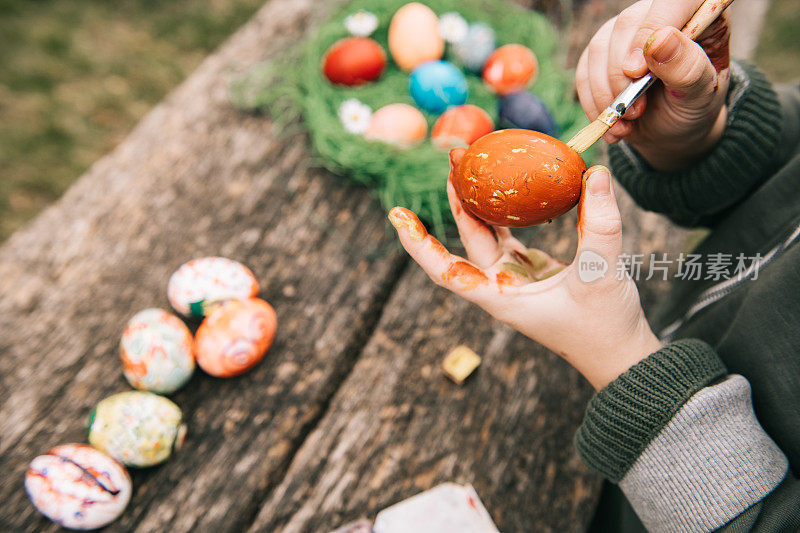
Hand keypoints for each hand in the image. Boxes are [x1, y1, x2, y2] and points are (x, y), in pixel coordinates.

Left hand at [388, 150, 660, 390]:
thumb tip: (594, 172)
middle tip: (453, 157)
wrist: (619, 354)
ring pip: (485, 234)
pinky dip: (504, 211)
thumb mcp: (603, 274)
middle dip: (456, 198)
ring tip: (469, 163)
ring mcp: (512, 277)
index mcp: (500, 297)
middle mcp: (499, 286)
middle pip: (465, 239)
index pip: (445, 271)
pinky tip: (504, 185)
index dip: (419, 243)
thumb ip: (600, 224)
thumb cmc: (604, 327)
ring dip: (476, 201)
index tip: (395, 215)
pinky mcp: (529, 270)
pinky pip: (508, 234)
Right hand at [575, 0, 730, 170]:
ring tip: (626, 121)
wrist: (671, 129)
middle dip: (624, 74)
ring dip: (606, 93)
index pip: (670, 3)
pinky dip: (593, 102)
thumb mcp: (701, 93)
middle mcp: (657, 13)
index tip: (637, 73)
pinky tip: (611, 121)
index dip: (651, 30)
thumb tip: (658, 40)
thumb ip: (687, 67)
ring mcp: (626, 31)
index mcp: (695, 13)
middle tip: (637, 110)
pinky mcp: (601, 52)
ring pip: (599, 48)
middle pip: (627, 25)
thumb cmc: (693, 106)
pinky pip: (584, 72)